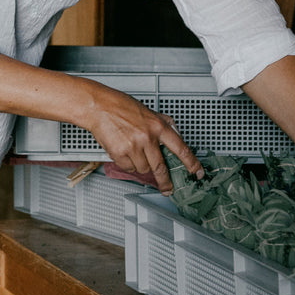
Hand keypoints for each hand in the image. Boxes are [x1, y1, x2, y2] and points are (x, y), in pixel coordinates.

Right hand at [83, 84, 203, 192]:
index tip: (196, 172)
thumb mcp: (147, 111)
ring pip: (143, 169)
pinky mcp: (120, 153)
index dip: (191, 163)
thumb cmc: (119, 106)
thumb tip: (174, 132)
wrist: (98, 106)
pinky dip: (127, 164)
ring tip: (132, 151)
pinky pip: (128, 168)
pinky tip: (123, 151)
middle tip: (167, 188)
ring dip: (140, 165)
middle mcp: (147, 137)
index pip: (180, 148)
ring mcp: (133, 147)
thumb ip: (162, 123)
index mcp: (158, 126)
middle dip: (165, 181)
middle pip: (161, 167)